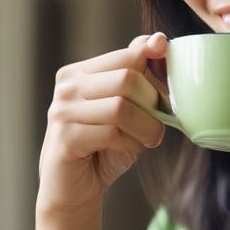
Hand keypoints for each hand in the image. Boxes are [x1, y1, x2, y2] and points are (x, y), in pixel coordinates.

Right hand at [36, 32, 168, 211]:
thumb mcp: (127, 108)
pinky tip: (126, 150)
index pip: (126, 55)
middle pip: (127, 79)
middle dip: (152, 103)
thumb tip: (159, 40)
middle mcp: (68, 87)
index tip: (167, 67)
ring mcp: (63, 111)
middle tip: (157, 122)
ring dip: (146, 127)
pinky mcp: (65, 138)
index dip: (152, 61)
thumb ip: (139, 78)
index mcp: (81, 72)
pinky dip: (130, 144)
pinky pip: (112, 133)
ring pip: (122, 107)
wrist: (75, 190)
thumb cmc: (105, 147)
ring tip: (148, 138)